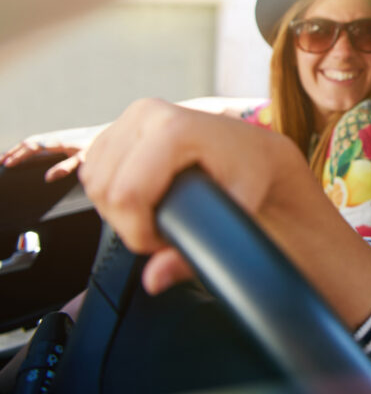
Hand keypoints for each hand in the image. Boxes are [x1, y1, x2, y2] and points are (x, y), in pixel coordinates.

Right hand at [0, 129, 94, 180]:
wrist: (104, 134)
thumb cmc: (96, 147)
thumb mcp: (83, 158)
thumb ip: (66, 167)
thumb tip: (47, 178)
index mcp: (58, 141)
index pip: (33, 147)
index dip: (19, 155)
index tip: (7, 164)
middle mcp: (53, 137)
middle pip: (27, 143)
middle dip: (12, 152)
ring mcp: (53, 137)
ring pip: (30, 142)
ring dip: (16, 149)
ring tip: (3, 159)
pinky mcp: (55, 139)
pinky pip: (36, 143)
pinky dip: (24, 148)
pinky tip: (20, 154)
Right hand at [79, 98, 309, 294]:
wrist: (255, 149)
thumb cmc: (251, 174)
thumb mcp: (237, 210)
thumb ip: (198, 248)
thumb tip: (155, 279)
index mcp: (173, 128)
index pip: (126, 194)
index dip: (139, 231)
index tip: (166, 241)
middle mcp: (147, 114)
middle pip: (105, 190)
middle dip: (129, 223)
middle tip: (166, 230)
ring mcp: (130, 116)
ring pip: (93, 181)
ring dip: (117, 210)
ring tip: (158, 213)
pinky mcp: (118, 125)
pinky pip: (92, 169)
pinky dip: (110, 192)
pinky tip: (143, 197)